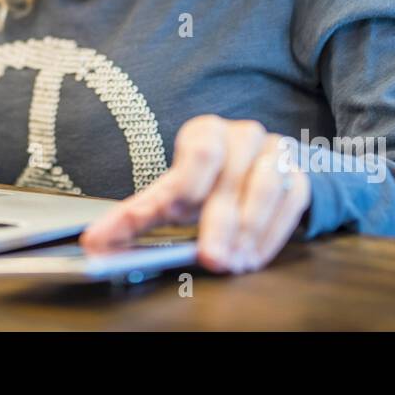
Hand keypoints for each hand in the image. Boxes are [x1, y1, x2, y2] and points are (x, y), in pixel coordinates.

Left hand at [79, 115, 310, 273]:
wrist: (262, 171)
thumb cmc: (208, 184)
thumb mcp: (174, 193)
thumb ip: (138, 215)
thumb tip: (96, 241)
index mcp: (205, 131)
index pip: (194, 156)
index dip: (180, 190)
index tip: (155, 220)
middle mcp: (242, 134)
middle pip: (227, 178)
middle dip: (217, 223)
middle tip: (210, 258)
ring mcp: (274, 152)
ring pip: (263, 188)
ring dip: (247, 231)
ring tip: (233, 262)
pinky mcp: (297, 175)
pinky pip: (290, 202)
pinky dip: (272, 235)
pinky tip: (254, 256)